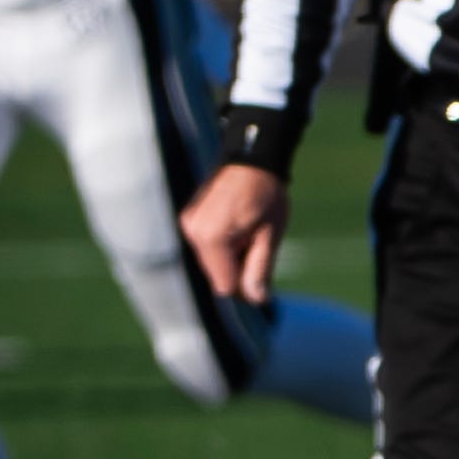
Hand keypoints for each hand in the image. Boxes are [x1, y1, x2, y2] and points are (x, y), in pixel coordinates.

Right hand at [181, 163, 290, 307]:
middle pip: (216, 274)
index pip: (224, 285)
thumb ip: (260, 270)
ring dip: (230, 256)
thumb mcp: (270, 236)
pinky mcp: (188, 219)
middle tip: (257, 242)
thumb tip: (257, 300)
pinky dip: (222, 245)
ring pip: (210, 261)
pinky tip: (238, 226)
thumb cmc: (267, 195)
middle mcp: (193, 232)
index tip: (261, 270)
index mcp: (213, 238)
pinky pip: (205, 245)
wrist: (253, 158)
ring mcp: (188, 224)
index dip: (245, 284)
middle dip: (237, 268)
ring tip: (248, 230)